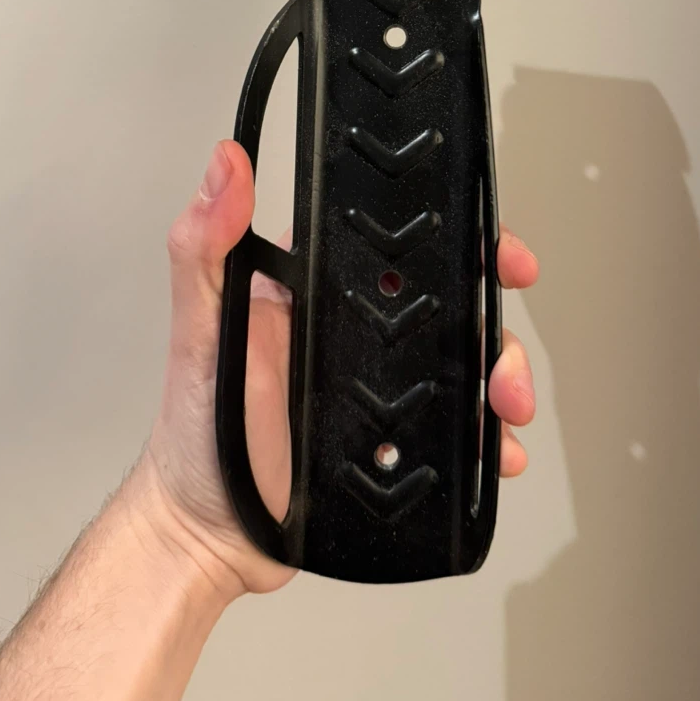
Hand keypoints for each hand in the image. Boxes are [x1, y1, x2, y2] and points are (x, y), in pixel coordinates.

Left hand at [142, 141, 539, 597]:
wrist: (209, 536)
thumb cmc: (196, 430)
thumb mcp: (200, 329)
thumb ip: (203, 246)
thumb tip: (222, 164)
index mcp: (319, 292)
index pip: (397, 244)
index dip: (453, 236)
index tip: (492, 247)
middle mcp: (357, 334)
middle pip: (449, 306)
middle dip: (495, 320)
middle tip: (504, 350)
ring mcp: (382, 391)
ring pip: (466, 367)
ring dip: (502, 380)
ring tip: (502, 409)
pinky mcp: (397, 444)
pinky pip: (460, 434)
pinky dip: (489, 442)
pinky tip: (495, 453)